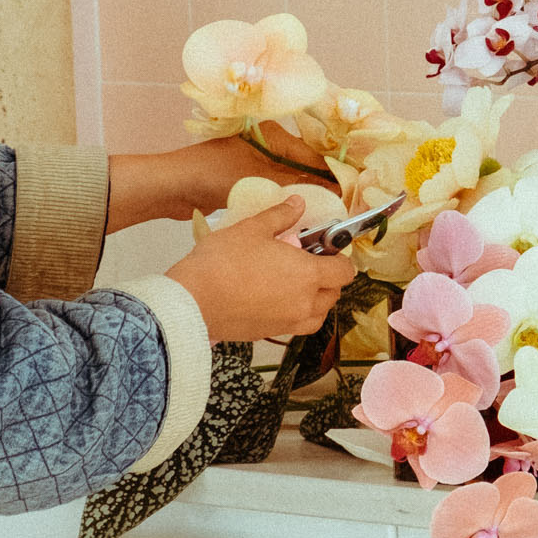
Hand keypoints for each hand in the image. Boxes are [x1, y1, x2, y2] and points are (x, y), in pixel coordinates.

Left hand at [108, 130, 333, 231]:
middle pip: (302, 166)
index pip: (313, 154)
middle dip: (320, 186)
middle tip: (339, 207)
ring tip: (322, 214)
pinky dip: (283, 199)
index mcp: (272, 134)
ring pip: (288, 179)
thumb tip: (333, 191)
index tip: (350, 192)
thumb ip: (298, 185)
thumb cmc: (213, 176)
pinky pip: (272, 188)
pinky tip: (295, 216)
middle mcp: (265, 143)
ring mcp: (253, 161)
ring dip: (301, 195)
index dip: (332, 173)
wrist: (170, 188)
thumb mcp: (261, 180)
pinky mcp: (242, 178)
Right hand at [168, 196, 352, 342]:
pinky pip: (296, 327)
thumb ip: (280, 216)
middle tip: (308, 263)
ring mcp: (288, 322)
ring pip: (317, 315)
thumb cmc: (223, 261)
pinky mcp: (269, 334)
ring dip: (316, 301)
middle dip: (329, 279)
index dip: (340, 259)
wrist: (193, 300)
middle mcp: (304, 303)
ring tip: (296, 285)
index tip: (326, 250)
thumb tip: (298, 204)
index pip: (344, 272)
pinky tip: (277, 300)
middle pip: (334, 295)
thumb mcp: (253, 229)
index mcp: (307, 275)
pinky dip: (296, 315)